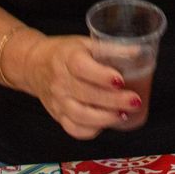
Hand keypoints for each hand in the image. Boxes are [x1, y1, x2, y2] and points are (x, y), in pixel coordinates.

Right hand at [13, 32, 139, 139]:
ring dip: (105, 118)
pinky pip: (75, 130)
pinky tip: (107, 123)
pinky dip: (93, 130)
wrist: (34, 65)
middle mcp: (60, 81)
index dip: (101, 75)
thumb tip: (140, 52)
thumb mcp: (85, 43)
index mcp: (66, 58)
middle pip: (85, 94)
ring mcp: (58, 101)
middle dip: (113, 100)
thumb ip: (111, 48)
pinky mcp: (58, 116)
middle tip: (134, 100)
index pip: (81, 67)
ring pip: (80, 116)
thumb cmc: (65, 53)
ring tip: (124, 114)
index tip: (120, 80)